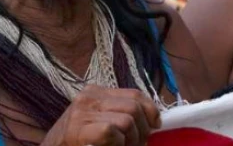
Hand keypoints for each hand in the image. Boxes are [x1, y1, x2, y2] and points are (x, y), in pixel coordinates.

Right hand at [40, 85, 160, 145]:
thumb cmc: (76, 142)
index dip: (151, 110)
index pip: (134, 94)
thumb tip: (152, 121)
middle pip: (134, 106)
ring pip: (127, 120)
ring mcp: (82, 112)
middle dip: (143, 130)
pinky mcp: (78, 128)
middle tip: (137, 145)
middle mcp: (89, 97)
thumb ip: (118, 116)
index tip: (155, 126)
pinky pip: (112, 131)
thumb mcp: (98, 122)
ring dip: (133, 142)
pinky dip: (118, 145)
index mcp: (96, 92)